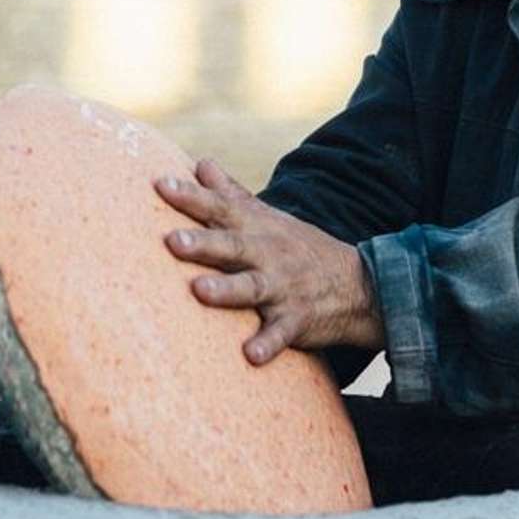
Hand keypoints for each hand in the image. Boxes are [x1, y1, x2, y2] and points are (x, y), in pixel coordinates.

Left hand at [156, 159, 384, 365]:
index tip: (161, 185)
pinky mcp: (296, 320)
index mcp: (257, 228)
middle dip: (203, 243)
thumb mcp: (268, 218)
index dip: (192, 197)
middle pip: (232, 245)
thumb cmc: (298, 249)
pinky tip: (251, 355)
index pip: (221, 207)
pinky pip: (281, 334)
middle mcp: (268, 254)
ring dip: (227, 289)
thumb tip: (201, 163)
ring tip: (199, 291)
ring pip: (252, 287)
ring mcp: (283, 287)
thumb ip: (232, 194)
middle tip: (172, 241)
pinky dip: (268, 343)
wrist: (357, 285)